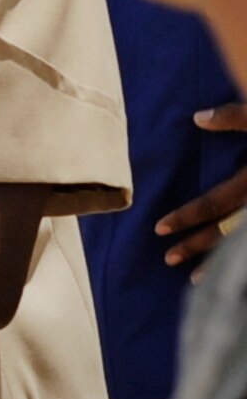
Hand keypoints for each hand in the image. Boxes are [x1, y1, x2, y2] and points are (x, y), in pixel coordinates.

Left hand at [155, 103, 246, 277]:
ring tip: (193, 280)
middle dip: (196, 246)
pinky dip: (241, 261)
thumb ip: (233, 117)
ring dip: (220, 265)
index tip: (159, 228)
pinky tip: (233, 275)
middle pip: (226, 231)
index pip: (214, 204)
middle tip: (168, 259)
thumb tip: (197, 118)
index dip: (185, 217)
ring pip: (242, 245)